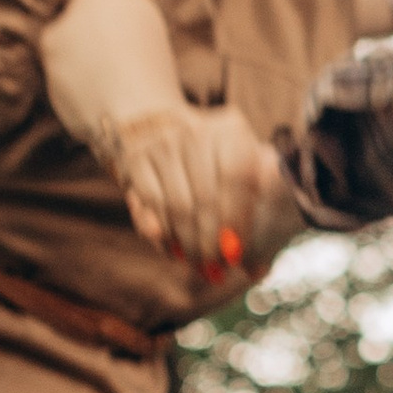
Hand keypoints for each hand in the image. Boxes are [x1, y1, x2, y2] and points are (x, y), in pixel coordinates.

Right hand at [103, 103, 301, 283]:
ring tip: (199, 266)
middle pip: (205, 199)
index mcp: (230, 130)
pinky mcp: (134, 159)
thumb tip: (259, 271)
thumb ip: (253, 216)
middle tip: (217, 270)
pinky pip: (150, 205)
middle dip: (211, 242)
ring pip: (177, 207)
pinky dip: (163, 234)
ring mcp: (162, 144)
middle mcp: (195, 132)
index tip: (236, 254)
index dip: (236, 220)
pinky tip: (175, 251)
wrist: (152, 122)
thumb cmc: (208, 158)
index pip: (236, 177)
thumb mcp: (237, 169)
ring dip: (188, 244)